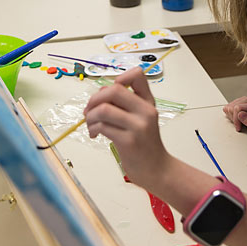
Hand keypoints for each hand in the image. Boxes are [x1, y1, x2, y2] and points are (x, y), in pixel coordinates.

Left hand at [83, 67, 169, 189]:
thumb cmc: (144, 144)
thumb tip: (101, 91)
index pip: (137, 75)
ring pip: (104, 109)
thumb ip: (123, 103)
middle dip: (94, 99)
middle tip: (89, 111)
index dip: (119, 78)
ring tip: (91, 125)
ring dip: (90, 116)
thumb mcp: (140, 119)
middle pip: (114, 90)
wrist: (157, 170)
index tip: (109, 93)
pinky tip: (94, 134)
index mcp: (148, 102)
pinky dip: (92, 128)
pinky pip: (102, 127)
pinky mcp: (128, 142)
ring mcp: (138, 126)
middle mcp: (145, 111)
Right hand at [223, 96, 246, 131]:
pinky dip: (230, 114)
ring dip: (232, 116)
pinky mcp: (238, 101)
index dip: (236, 119)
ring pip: (229, 107)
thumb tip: (240, 114)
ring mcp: (243, 99)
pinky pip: (227, 107)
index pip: (238, 108)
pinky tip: (236, 117)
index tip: (238, 128)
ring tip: (239, 122)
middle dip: (234, 119)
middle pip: (232, 107)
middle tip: (239, 125)